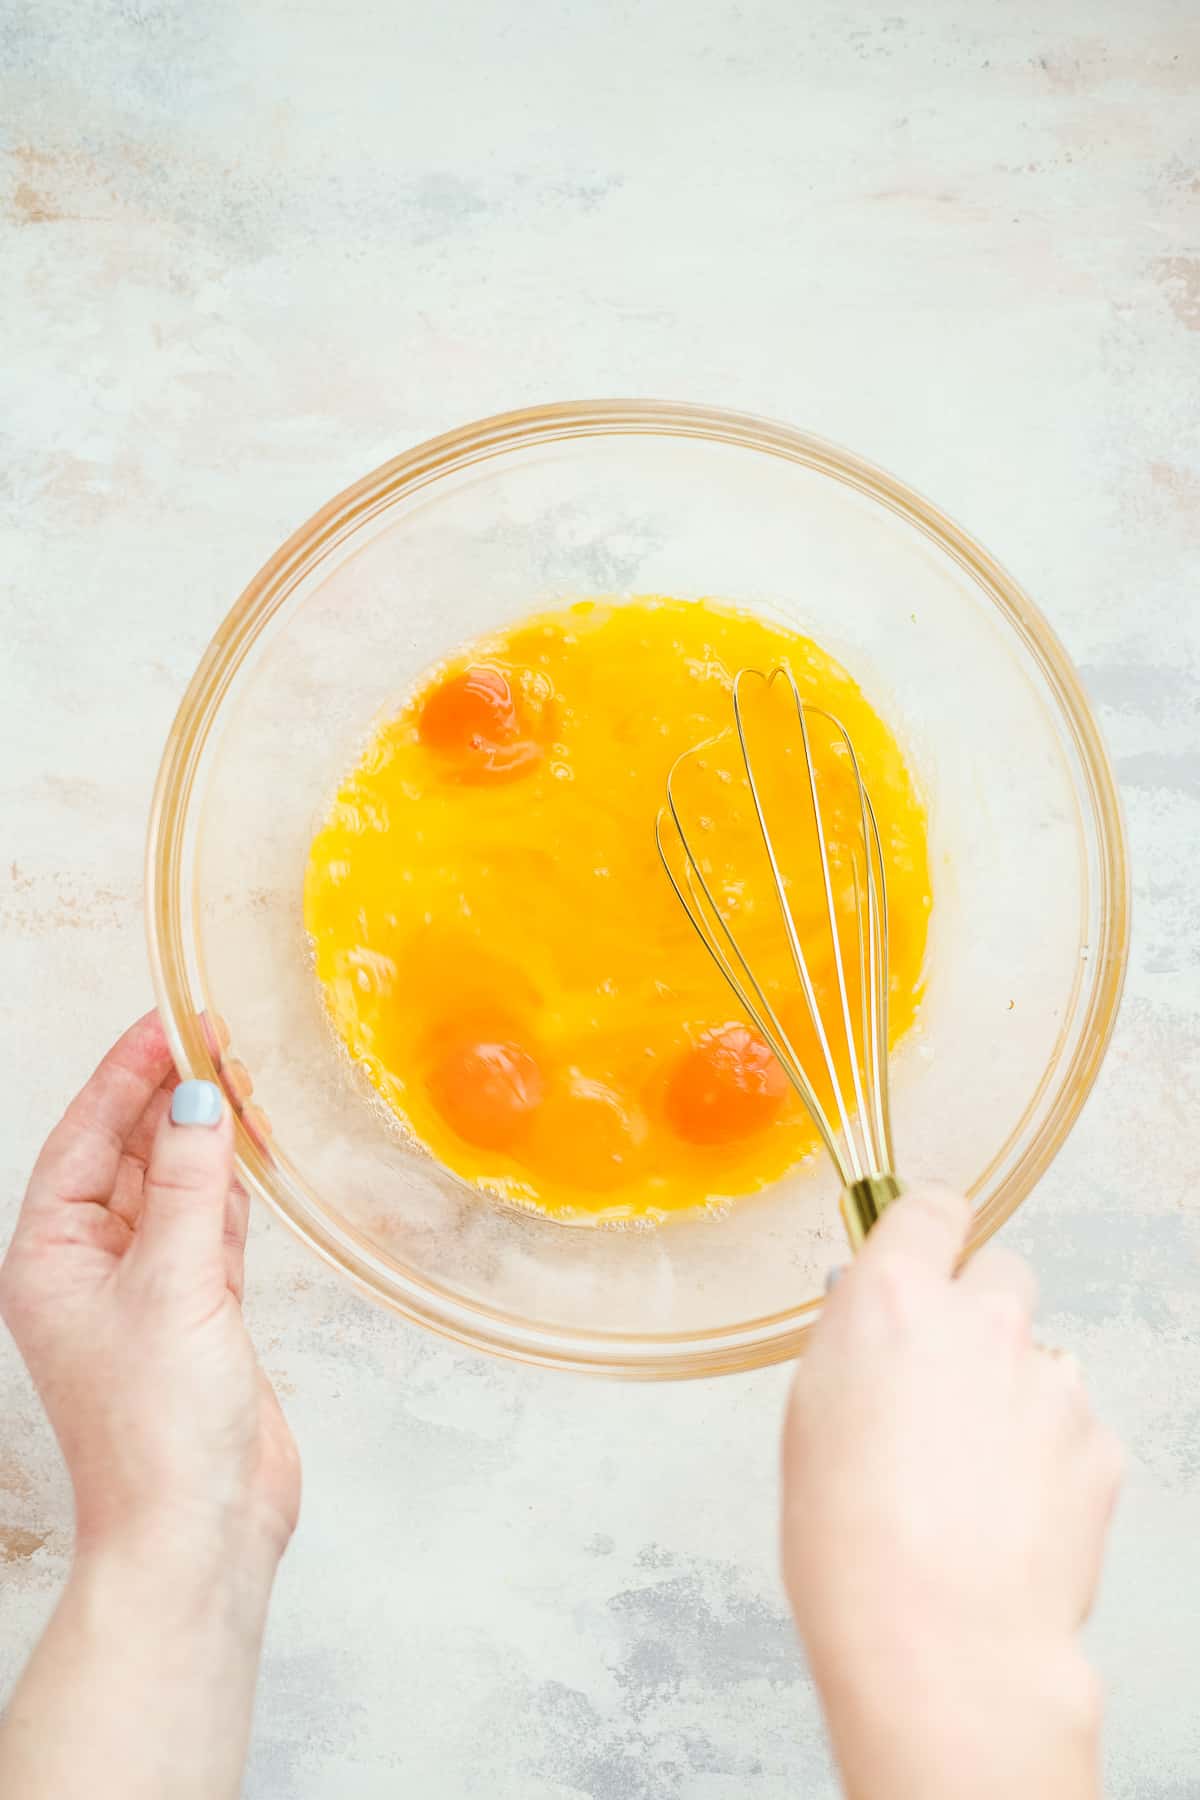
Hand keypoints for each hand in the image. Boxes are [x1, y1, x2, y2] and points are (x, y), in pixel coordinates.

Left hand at [0, 1011, 299, 1572]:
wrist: (198, 1534)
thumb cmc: (157, 1434)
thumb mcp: (172, 1285)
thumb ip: (187, 1184)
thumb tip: (196, 1099)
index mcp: (49, 1259)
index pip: (83, 1139)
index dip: (126, 1074)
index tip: (169, 1021)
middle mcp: (89, 1269)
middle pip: (125, 1154)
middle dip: (166, 1095)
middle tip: (214, 1034)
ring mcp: (146, 1291)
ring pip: (171, 1185)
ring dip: (202, 1134)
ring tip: (238, 1074)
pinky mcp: (199, 1314)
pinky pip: (207, 1224)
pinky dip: (228, 1184)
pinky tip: (247, 1149)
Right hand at [781, 1186, 1122, 1799]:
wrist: (939, 1640)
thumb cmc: (850, 1543)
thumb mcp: (810, 1415)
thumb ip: (856, 1345)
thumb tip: (877, 1328)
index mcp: (893, 1298)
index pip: (931, 1208)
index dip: (930, 1232)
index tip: (927, 1252)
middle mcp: (979, 1319)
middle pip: (1000, 1273)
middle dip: (979, 1314)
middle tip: (945, 1383)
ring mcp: (1049, 1379)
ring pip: (1040, 1357)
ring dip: (1015, 1392)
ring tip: (973, 1477)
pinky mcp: (1097, 1443)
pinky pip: (1074, 1426)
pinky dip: (1050, 1458)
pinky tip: (1010, 1514)